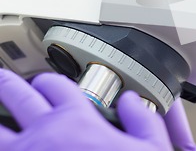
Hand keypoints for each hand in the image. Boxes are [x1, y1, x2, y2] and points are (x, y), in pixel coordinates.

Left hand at [0, 69, 195, 150]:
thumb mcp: (151, 148)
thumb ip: (142, 119)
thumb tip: (131, 101)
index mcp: (77, 120)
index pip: (55, 84)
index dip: (49, 81)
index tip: (47, 84)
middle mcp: (44, 132)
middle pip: (16, 95)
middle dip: (7, 84)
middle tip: (3, 81)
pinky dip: (2, 145)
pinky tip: (5, 145)